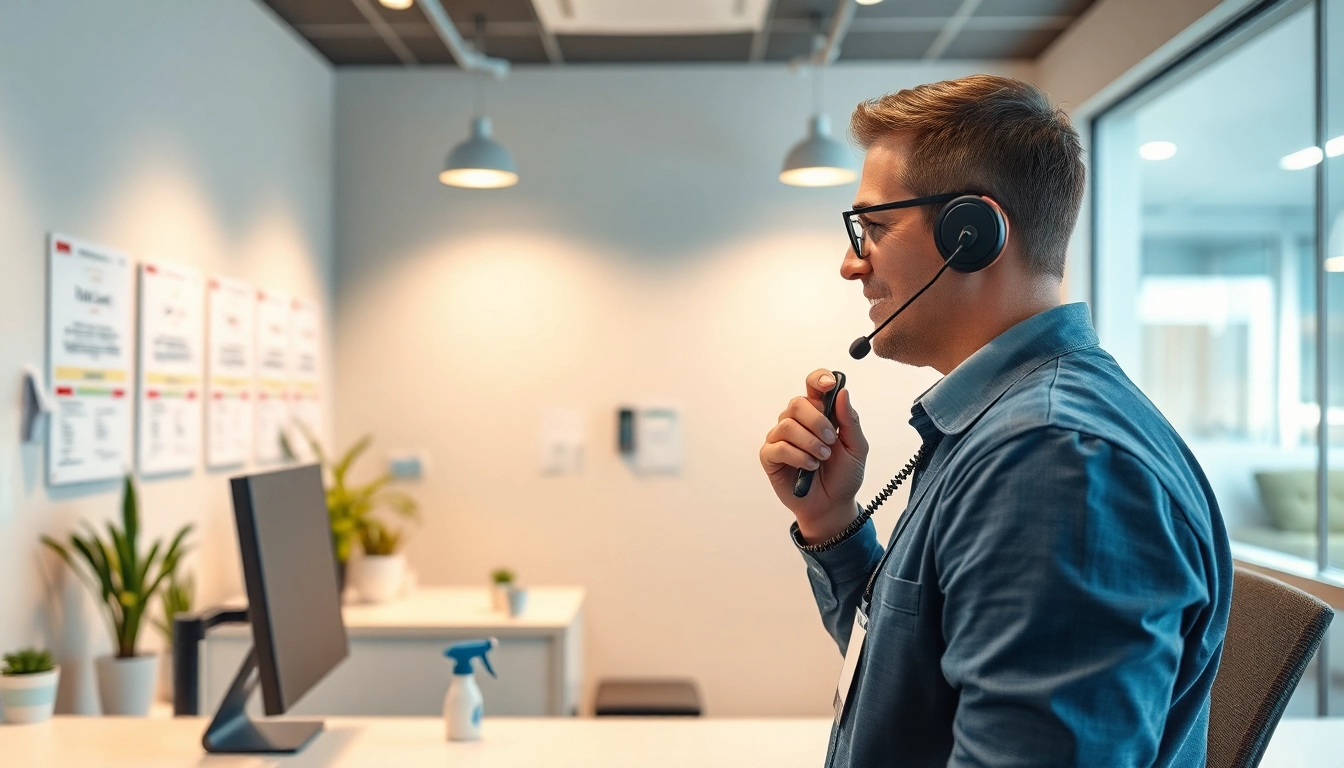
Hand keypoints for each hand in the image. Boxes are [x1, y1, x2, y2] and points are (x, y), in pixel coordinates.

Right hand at [760, 369, 868, 543]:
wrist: (833, 506)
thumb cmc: (844, 476)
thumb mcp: (857, 448)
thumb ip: (850, 421)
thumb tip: (842, 392)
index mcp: (818, 414)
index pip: (813, 385)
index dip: (819, 378)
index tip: (830, 385)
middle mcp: (797, 422)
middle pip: (797, 403)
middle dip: (817, 421)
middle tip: (832, 441)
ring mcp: (781, 438)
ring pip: (787, 424)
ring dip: (810, 442)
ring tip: (822, 458)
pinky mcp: (770, 456)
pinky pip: (779, 446)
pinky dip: (798, 456)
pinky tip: (809, 466)